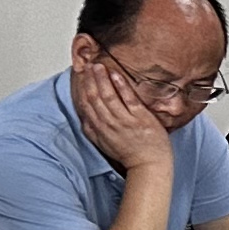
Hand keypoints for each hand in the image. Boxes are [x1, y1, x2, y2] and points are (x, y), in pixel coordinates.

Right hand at [68, 52, 175, 176]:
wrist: (148, 165)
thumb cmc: (129, 154)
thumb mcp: (103, 143)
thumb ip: (93, 130)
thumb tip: (83, 118)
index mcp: (98, 129)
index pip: (85, 105)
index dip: (81, 89)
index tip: (80, 76)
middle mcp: (108, 124)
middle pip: (94, 98)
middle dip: (89, 80)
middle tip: (87, 65)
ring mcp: (124, 121)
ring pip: (107, 96)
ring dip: (101, 79)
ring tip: (98, 66)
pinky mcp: (140, 119)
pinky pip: (128, 99)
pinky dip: (121, 86)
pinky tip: (116, 74)